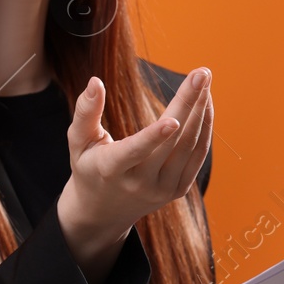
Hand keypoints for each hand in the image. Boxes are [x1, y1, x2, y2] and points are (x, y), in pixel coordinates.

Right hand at [58, 66, 213, 248]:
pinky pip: (197, 155)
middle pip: (172, 142)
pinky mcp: (178, 190)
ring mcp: (162, 189)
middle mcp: (140, 183)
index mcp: (111, 170)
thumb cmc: (89, 166)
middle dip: (188, 103)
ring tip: (204, 79)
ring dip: (201, 111)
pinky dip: (204, 127)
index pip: (135, 152)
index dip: (154, 137)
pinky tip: (205, 103)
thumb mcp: (78, 141)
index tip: (173, 120)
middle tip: (202, 73)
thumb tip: (94, 81)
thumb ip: (85, 112)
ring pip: (190, 147)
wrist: (103, 210)